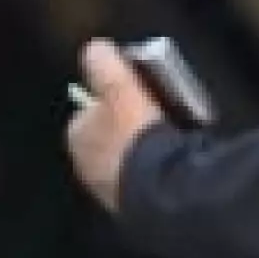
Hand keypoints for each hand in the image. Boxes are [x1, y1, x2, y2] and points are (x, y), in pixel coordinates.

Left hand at [65, 40, 164, 210]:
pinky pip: (149, 180)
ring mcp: (112, 192)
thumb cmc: (137, 133)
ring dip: (148, 148)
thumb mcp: (118, 84)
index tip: (139, 92)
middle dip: (133, 124)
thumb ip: (102, 60)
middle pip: (113, 134)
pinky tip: (182, 162)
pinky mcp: (138, 209)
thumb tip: (96, 48)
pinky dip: (161, 170)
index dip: (115, 96)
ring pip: (131, 159)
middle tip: (162, 112)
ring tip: (177, 136)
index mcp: (76, 136)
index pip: (91, 108)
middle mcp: (87, 167)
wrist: (164, 189)